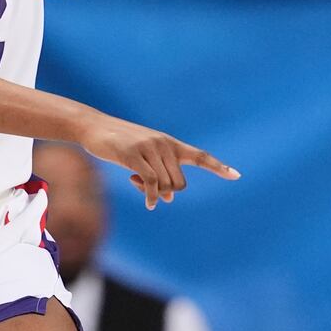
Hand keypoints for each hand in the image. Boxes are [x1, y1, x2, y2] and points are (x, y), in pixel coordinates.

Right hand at [77, 115, 239, 209]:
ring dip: (153, 193)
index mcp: (169, 143)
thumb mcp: (142, 158)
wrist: (93, 127)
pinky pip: (151, 183)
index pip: (199, 155)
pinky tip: (148, 203)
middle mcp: (164, 144)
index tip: (237, 176)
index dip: (218, 166)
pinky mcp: (133, 155)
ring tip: (134, 181)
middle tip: (146, 188)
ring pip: (165, 185)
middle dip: (166, 192)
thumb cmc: (119, 144)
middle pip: (179, 183)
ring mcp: (149, 148)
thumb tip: (170, 198)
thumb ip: (159, 174)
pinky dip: (151, 197)